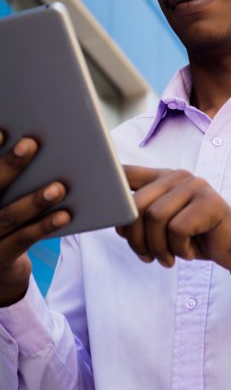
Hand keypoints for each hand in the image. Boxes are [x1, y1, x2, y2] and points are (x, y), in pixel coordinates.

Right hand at [0, 131, 70, 306]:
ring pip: (8, 216)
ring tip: (58, 187)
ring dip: (34, 200)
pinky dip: (44, 226)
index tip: (3, 131)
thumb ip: (12, 173)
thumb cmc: (5, 213)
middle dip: (10, 165)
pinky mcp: (0, 258)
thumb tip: (35, 140)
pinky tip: (64, 215)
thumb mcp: (5, 192)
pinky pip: (23, 240)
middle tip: (31, 144)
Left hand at [116, 166, 230, 271]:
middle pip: (137, 203)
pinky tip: (188, 252)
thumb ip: (141, 217)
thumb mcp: (164, 226)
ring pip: (155, 217)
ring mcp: (196, 186)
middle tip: (147, 256)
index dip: (109, 186)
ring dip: (158, 247)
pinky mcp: (210, 203)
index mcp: (163, 178)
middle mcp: (178, 176)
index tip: (97, 202)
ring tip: (168, 258)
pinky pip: (177, 229)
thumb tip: (116, 220)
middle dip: (136, 238)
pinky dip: (179, 249)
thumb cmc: (195, 237)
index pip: (127, 174)